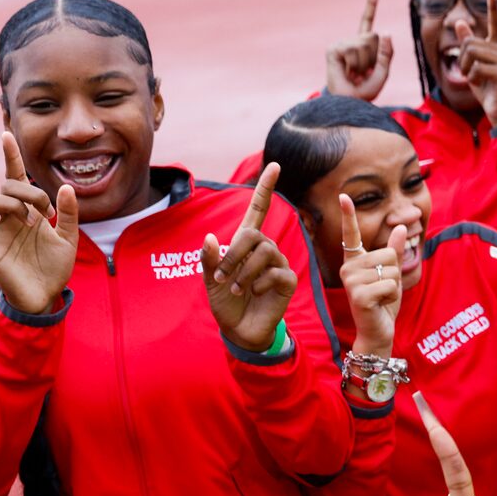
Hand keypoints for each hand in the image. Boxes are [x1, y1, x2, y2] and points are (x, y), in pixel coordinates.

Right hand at [0, 132, 77, 313]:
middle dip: (27, 192)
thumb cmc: (55, 267)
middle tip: (43, 214)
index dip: (10, 156)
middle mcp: (10, 215)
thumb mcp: (69, 239)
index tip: (6, 134)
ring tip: (27, 223)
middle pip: (7, 185)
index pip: (16, 177)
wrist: (46, 296)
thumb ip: (68, 214)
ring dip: (9, 203)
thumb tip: (66, 186)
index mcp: (28, 210)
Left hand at [202, 164, 296, 351]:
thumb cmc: (226, 303)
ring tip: (237, 288)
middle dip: (234, 255)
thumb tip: (211, 238)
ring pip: (265, 251)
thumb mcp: (211, 281)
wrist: (240, 330)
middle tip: (222, 277)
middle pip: (254, 234)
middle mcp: (265, 249)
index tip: (274, 165)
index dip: (265, 188)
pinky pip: (275, 271)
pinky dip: (258, 283)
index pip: (259, 209)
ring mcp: (278, 264)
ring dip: (245, 271)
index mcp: (246, 244)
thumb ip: (209, 260)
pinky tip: (253, 293)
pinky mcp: (287, 280)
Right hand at [326, 0, 393, 100]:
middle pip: (374, 37)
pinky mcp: (334, 49)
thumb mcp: (383, 74)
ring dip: (364, 64)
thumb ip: (387, 54)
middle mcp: (352, 41)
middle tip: (363, 73)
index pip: (368, 21)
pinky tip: (347, 72)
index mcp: (364, 45)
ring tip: (355, 74)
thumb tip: (386, 31)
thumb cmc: (364, 92)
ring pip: (365, 44)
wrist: (347, 104)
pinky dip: (355, 65)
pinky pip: (354, 50)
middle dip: (375, 58)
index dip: (371, 3)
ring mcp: (342, 44)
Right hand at [337, 194, 404, 356]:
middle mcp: (348, 269)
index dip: (348, 215)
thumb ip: (394, 251)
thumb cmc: (384, 304)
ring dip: (394, 287)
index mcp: (354, 262)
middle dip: (394, 274)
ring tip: (381, 298)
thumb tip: (401, 227)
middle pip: (388, 254)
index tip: (343, 196)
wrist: (378, 332)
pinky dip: (393, 296)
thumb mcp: (392, 275)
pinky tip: (381, 305)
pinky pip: (390, 285)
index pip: (351, 235)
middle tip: (382, 290)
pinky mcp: (358, 295)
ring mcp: (351, 282)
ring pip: (391, 270)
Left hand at [454, 0, 496, 126]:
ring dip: (467, 69)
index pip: (495, 24)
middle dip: (463, 60)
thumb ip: (467, 44)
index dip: (492, 8)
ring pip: (472, 54)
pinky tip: (483, 85)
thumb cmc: (485, 87)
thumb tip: (460, 22)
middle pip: (470, 43)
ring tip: (476, 79)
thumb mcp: (471, 64)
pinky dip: (473, 78)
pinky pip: (477, 68)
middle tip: (470, 73)